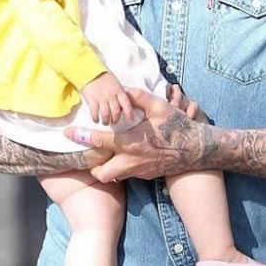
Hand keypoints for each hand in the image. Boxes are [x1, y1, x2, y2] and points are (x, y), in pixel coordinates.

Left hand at [65, 88, 208, 182]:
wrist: (198, 150)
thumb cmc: (178, 126)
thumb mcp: (160, 106)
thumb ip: (138, 97)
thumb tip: (123, 88)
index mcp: (132, 142)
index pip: (100, 141)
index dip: (81, 136)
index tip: (68, 133)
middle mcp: (131, 160)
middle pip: (100, 172)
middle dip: (92, 164)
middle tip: (93, 151)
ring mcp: (138, 171)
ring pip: (112, 177)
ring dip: (106, 167)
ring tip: (107, 154)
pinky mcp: (145, 175)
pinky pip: (126, 175)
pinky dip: (121, 167)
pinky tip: (127, 155)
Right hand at [81, 72, 133, 125]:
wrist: (90, 72)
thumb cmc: (104, 78)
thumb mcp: (116, 84)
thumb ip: (120, 94)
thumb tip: (123, 106)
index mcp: (119, 91)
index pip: (126, 104)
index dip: (129, 114)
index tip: (130, 120)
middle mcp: (111, 95)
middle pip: (116, 112)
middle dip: (115, 119)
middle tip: (114, 122)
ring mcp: (101, 98)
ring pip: (106, 114)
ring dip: (106, 121)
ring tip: (105, 122)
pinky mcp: (92, 99)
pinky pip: (95, 112)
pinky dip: (96, 118)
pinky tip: (96, 120)